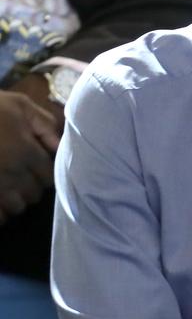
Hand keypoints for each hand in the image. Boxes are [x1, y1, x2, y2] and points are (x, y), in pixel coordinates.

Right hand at [0, 90, 60, 222]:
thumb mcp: (19, 105)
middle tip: (20, 177)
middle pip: (34, 194)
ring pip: (16, 207)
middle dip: (30, 188)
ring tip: (7, 187)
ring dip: (14, 200)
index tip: (36, 168)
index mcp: (26, 152)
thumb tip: (59, 146)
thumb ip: (44, 124)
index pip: (49, 177)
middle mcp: (13, 173)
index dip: (44, 174)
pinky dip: (1, 213)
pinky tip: (0, 200)